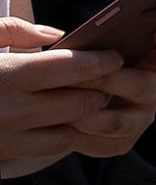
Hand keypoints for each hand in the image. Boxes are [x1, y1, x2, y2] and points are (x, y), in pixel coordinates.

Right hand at [0, 17, 121, 172]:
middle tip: (110, 77)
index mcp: (8, 75)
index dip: (101, 61)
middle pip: (82, 101)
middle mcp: (14, 109)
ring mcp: (11, 136)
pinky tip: (66, 119)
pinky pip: (53, 147)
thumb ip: (15, 31)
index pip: (72, 68)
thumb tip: (57, 36)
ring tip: (91, 97)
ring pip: (73, 128)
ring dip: (88, 114)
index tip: (115, 55)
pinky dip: (67, 133)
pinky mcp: (7, 153)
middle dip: (102, 88)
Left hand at [65, 25, 155, 155]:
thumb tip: (63, 36)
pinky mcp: (122, 143)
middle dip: (107, 81)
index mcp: (155, 58)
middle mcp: (155, 88)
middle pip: (144, 86)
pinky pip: (101, 142)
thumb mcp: (90, 45)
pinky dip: (77, 134)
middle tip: (76, 76)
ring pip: (119, 121)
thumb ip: (90, 37)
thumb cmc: (80, 65)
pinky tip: (58, 125)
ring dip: (87, 114)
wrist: (65, 104)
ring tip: (59, 106)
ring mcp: (142, 118)